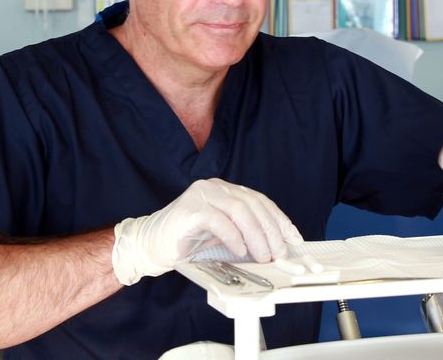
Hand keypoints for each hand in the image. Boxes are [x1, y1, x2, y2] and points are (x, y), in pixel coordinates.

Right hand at [111, 178, 304, 285]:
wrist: (149, 246)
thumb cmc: (187, 242)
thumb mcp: (223, 236)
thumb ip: (244, 234)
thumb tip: (275, 248)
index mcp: (225, 190)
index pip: (260, 201)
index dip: (279, 220)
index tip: (293, 239)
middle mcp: (214, 187)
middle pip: (253, 204)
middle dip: (271, 231)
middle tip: (278, 253)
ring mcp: (201, 195)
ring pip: (240, 210)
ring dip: (256, 236)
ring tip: (263, 256)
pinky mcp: (190, 209)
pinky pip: (218, 220)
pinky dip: (233, 236)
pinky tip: (240, 250)